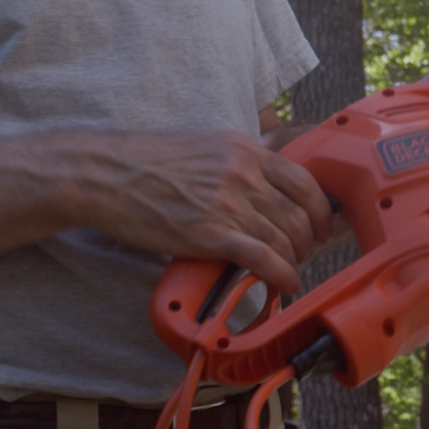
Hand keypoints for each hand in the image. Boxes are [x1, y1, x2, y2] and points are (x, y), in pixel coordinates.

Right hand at [71, 131, 332, 295]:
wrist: (106, 175)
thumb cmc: (150, 162)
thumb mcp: (207, 145)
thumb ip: (241, 159)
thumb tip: (268, 171)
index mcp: (245, 150)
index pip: (305, 181)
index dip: (320, 210)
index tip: (322, 226)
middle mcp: (243, 173)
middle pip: (299, 213)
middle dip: (309, 241)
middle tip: (305, 254)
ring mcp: (228, 203)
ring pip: (284, 237)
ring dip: (294, 260)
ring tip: (289, 269)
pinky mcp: (210, 232)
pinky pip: (263, 257)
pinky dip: (281, 274)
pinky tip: (285, 283)